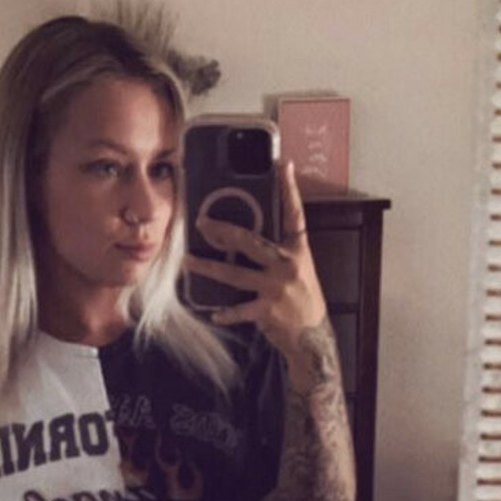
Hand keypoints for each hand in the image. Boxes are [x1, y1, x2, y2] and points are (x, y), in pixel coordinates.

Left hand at [183, 159, 327, 364]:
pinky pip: (238, 310)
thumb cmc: (302, 300)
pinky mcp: (267, 310)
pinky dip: (225, 313)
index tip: (281, 164)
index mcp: (297, 251)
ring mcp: (276, 288)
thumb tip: (246, 241)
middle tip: (201, 223)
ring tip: (187, 262)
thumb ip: (278, 254)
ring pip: (234, 275)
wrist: (313, 335)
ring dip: (207, 268)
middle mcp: (287, 265)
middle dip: (222, 231)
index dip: (288, 188)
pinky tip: (213, 313)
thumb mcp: (299, 270)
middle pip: (250, 241)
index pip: (294, 214)